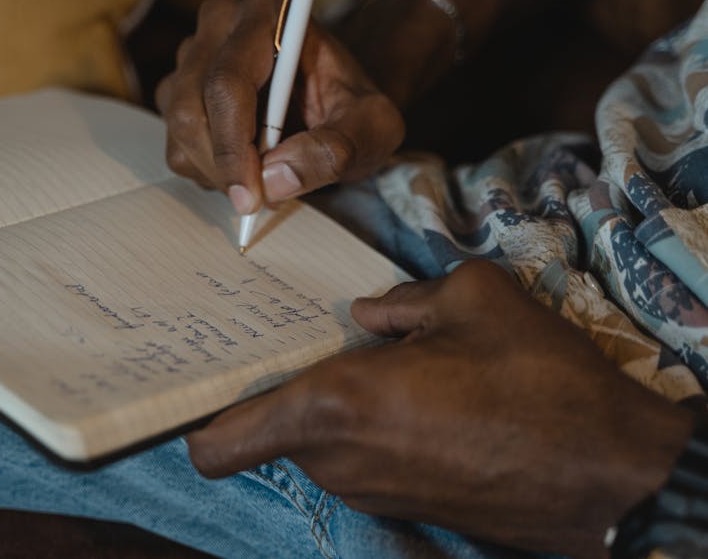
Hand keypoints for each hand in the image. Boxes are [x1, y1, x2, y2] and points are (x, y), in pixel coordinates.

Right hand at [155, 0, 402, 214]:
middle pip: (191, 107)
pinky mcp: (178, 88)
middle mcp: (221, 23)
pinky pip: (175, 144)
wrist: (338, 98)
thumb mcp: (372, 127)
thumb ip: (335, 149)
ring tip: (263, 178)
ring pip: (179, 129)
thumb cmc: (354, 104)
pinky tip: (244, 168)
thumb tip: (275, 179)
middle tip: (260, 200)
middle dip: (222, 167)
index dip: (232, 145)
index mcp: (268, 11)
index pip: (227, 83)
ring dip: (216, 171)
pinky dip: (206, 171)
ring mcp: (193, 54)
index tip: (251, 195)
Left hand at [188, 260, 694, 557]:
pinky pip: (358, 460)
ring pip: (316, 443)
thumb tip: (368, 315)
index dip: (196, 422)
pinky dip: (368, 431)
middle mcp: (336, 460)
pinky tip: (420, 398)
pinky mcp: (404, 508)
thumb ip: (402, 301)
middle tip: (317, 343)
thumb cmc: (537, 378)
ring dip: (334, 408)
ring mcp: (369, 493)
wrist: (610, 473)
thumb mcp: (472, 299)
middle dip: (285, 390)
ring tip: (385, 364)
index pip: (216, 444)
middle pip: (269, 429)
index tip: (206, 387)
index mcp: (332, 405)